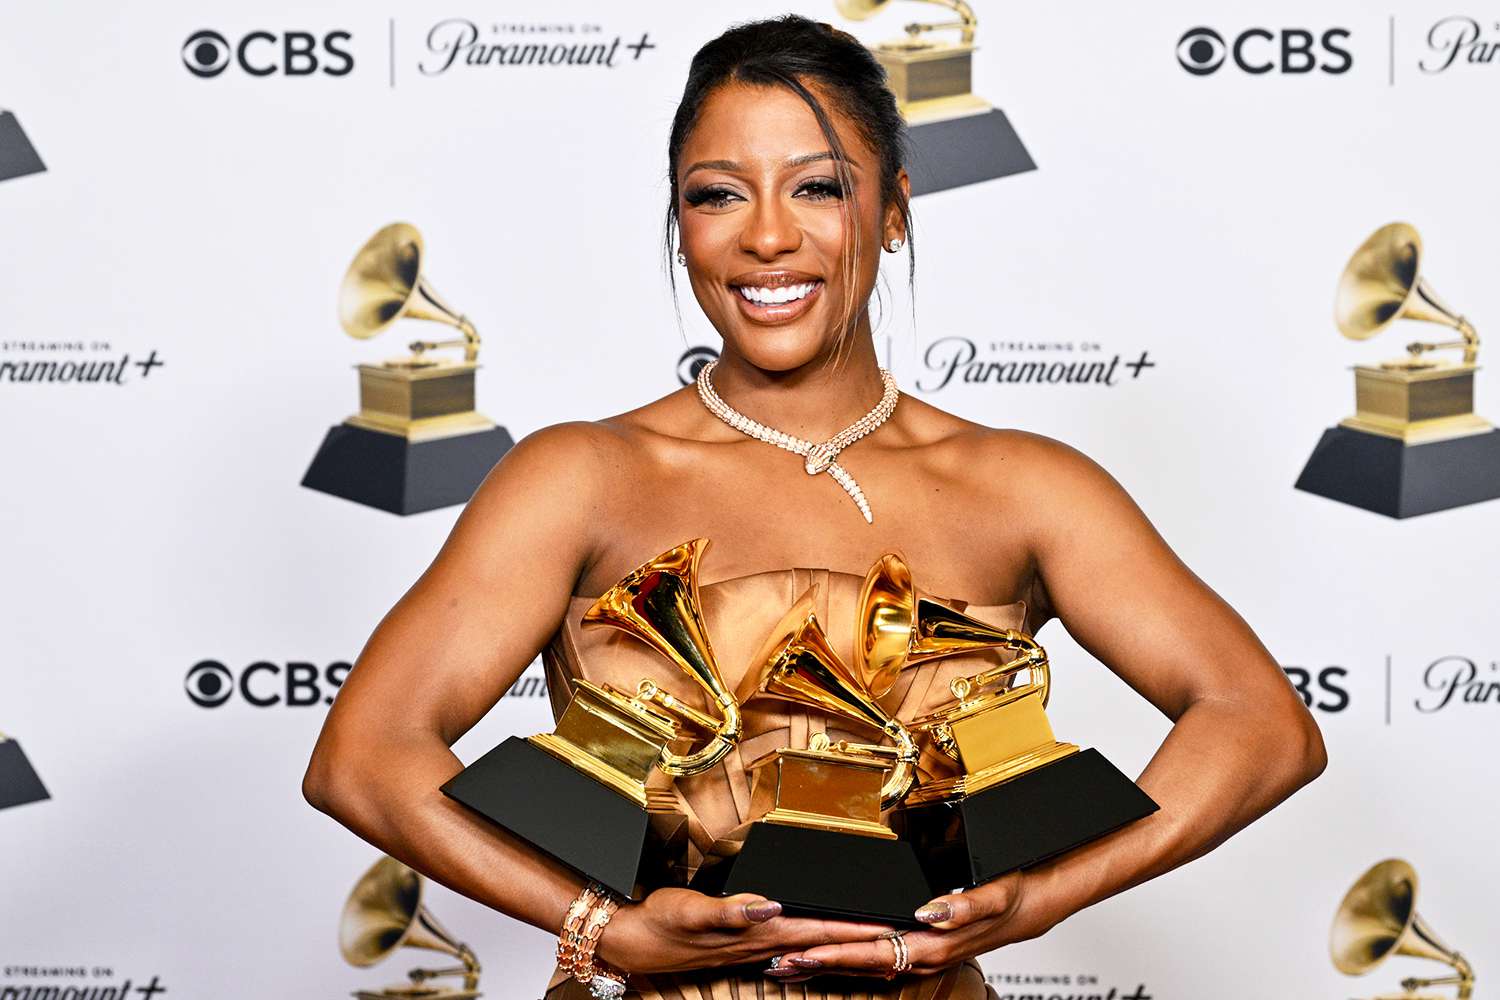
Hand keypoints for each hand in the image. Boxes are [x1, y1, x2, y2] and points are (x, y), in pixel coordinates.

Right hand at [595, 887, 896, 975]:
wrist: (634, 942)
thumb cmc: (662, 923)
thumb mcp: (692, 911)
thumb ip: (731, 909)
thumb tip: (769, 904)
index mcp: (758, 931)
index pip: (817, 930)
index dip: (854, 929)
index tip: (888, 927)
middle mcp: (762, 942)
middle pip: (823, 941)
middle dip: (862, 940)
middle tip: (899, 936)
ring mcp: (754, 946)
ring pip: (810, 946)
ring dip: (842, 946)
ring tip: (874, 944)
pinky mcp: (744, 943)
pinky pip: (791, 947)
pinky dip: (814, 946)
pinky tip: (821, 947)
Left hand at [764, 873, 1045, 979]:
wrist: (1030, 909)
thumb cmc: (1011, 899)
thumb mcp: (993, 896)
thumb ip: (961, 907)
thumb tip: (928, 912)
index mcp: (932, 944)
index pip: (874, 950)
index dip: (837, 952)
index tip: (804, 952)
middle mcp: (921, 956)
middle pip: (859, 964)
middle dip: (817, 965)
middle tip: (778, 965)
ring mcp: (919, 957)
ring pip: (864, 966)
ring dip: (826, 966)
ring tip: (789, 966)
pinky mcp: (918, 950)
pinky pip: (876, 961)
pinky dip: (847, 961)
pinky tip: (828, 958)